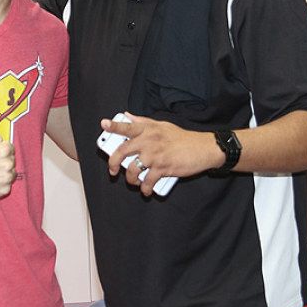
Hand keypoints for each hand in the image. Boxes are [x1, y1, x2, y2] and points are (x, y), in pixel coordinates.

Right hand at [0, 132, 15, 200]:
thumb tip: (1, 140)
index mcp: (4, 150)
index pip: (11, 148)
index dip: (2, 150)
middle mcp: (8, 164)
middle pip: (11, 161)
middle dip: (3, 161)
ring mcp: (6, 178)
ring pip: (11, 173)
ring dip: (3, 173)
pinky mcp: (4, 190)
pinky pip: (7, 185)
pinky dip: (1, 184)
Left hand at [101, 113, 219, 196]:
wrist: (203, 149)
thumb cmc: (182, 138)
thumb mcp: (162, 125)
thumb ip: (143, 122)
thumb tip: (127, 116)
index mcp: (148, 129)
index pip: (127, 126)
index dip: (114, 125)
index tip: (104, 124)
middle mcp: (149, 141)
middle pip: (122, 152)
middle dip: (113, 163)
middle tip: (112, 170)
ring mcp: (155, 155)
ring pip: (132, 170)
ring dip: (130, 180)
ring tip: (134, 182)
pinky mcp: (163, 169)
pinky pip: (147, 182)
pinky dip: (145, 189)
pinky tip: (146, 190)